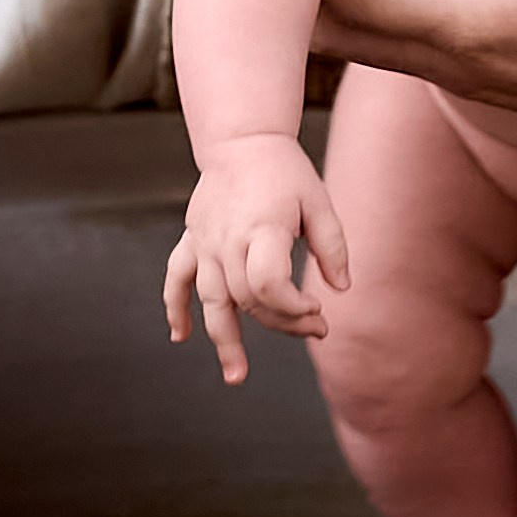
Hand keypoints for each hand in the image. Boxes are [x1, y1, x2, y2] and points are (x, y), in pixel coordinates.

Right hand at [163, 135, 349, 384]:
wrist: (242, 140)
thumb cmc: (286, 172)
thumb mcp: (319, 202)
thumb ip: (333, 246)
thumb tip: (341, 289)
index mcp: (261, 229)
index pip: (268, 285)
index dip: (294, 309)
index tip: (319, 310)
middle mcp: (227, 240)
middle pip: (247, 300)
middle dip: (282, 323)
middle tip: (315, 329)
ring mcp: (205, 242)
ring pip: (211, 301)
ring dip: (223, 340)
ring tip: (236, 376)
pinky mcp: (192, 240)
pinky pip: (175, 279)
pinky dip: (175, 308)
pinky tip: (179, 336)